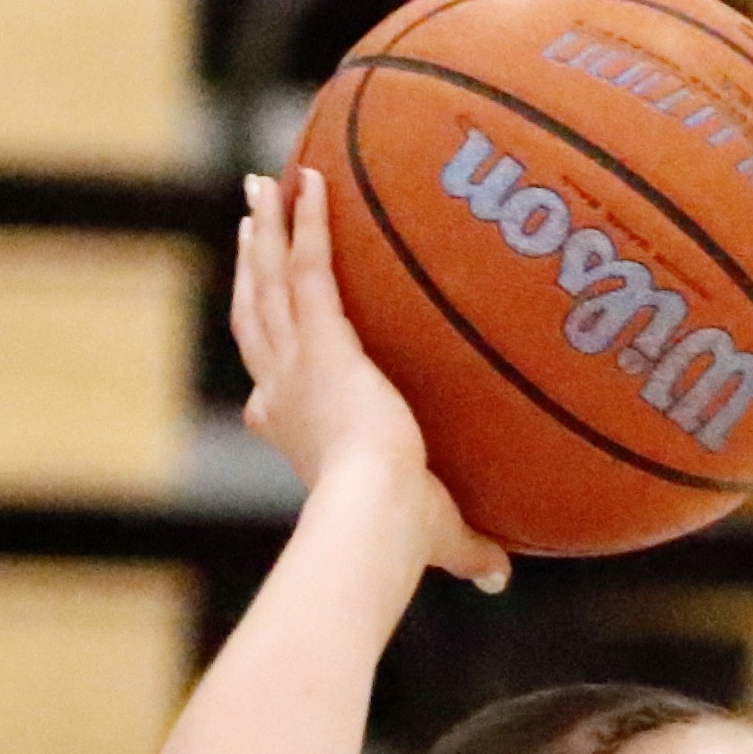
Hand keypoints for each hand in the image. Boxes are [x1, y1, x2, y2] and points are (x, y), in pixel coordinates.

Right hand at [232, 168, 505, 593]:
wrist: (375, 515)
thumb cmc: (400, 539)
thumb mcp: (436, 539)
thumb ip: (469, 551)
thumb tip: (502, 576)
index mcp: (297, 432)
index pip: (270, 393)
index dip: (262, 373)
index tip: (260, 368)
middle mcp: (284, 391)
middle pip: (255, 313)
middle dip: (252, 267)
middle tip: (251, 226)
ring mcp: (296, 360)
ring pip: (269, 279)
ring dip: (266, 228)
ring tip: (260, 186)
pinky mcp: (321, 338)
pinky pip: (310, 264)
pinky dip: (307, 219)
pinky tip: (311, 177)